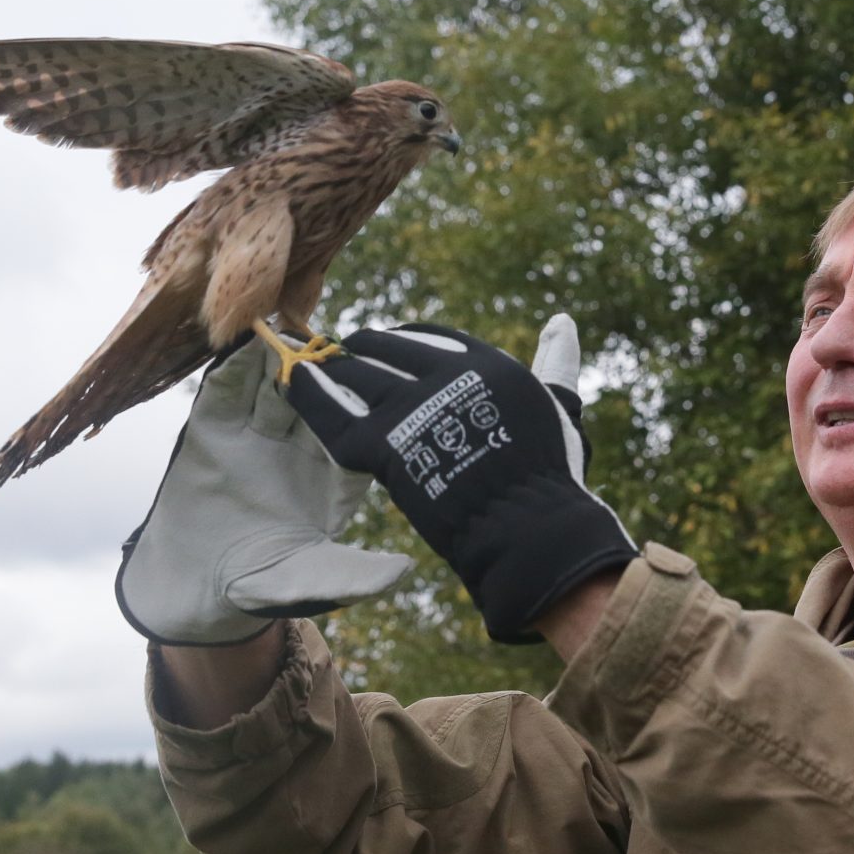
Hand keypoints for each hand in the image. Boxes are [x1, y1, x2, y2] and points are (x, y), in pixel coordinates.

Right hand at [116, 336, 414, 646]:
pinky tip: (244, 344)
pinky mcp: (214, 426)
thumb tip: (403, 572)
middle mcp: (301, 446)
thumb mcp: (307, 581)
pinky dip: (236, 365)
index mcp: (335, 476)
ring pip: (275, 383)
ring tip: (287, 334)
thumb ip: (349, 575)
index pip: (356, 431)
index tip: (374, 383)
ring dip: (281, 357)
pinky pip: (228, 389)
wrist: (191, 587)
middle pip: (320, 396)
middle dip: (325, 369)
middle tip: (330, 345)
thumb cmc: (259, 587)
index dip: (364, 406)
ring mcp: (258, 431)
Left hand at [286, 315, 639, 643]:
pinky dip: (309, 395)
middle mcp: (447, 375)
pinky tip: (292, 382)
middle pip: (387, 350)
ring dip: (333, 369)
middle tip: (343, 359)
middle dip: (361, 353)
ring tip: (317, 370)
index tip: (384, 351)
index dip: (399, 343)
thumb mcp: (555, 407)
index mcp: (486, 361)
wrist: (526, 532)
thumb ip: (554, 361)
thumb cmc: (547, 478)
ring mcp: (414, 408)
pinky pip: (335, 414)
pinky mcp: (385, 445)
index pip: (427, 336)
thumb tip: (560, 321)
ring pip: (357, 374)